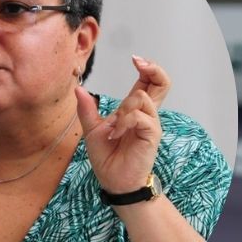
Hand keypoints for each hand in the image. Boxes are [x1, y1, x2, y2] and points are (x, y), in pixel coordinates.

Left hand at [78, 56, 163, 194]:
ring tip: (113, 127)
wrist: (114, 181)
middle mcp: (146, 115)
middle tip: (140, 63)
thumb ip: (88, 109)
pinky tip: (116, 134)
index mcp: (135, 110)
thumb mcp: (92, 129)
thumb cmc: (108, 158)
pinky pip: (140, 117)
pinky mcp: (151, 135)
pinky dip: (124, 122)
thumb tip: (79, 89)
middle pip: (162, 84)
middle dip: (154, 69)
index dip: (147, 68)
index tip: (136, 59)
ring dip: (123, 108)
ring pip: (142, 98)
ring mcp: (150, 124)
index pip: (148, 83)